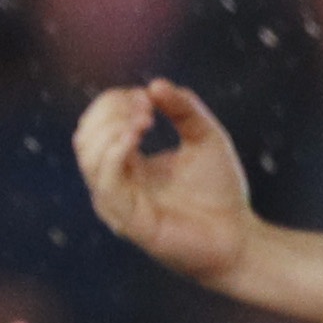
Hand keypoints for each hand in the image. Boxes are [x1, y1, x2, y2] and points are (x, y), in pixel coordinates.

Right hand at [75, 79, 263, 285]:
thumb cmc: (220, 192)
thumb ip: (184, 108)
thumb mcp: (205, 137)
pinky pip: (107, 181)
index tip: (149, 96)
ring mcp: (117, 204)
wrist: (238, 238)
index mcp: (126, 165)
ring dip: (112, 127)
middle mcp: (115, 184)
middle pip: (85, 137)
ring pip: (89, 156)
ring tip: (144, 117)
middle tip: (147, 106)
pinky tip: (136, 134)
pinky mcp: (128, 220)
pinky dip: (115, 151)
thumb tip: (154, 84)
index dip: (115, 102)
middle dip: (111, 111)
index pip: (97, 125)